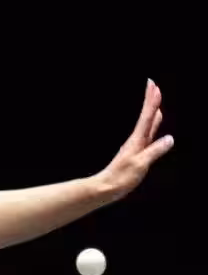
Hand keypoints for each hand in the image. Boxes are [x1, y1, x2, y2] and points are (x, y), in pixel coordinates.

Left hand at [98, 80, 173, 200]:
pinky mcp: (134, 153)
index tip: (154, 86)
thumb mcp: (141, 164)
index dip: (151, 101)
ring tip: (155, 99)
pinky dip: (150, 125)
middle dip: (151, 101)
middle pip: (146, 116)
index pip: (147, 117)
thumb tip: (169, 139)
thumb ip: (155, 151)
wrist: (105, 188)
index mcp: (138, 140)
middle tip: (153, 85)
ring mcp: (134, 146)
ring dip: (151, 110)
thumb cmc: (121, 178)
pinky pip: (146, 134)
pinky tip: (152, 125)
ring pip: (146, 124)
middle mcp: (136, 140)